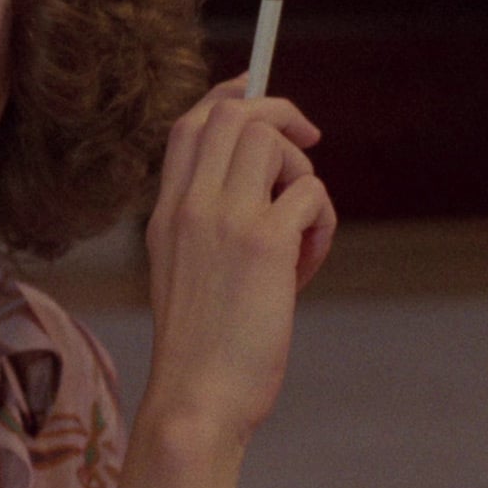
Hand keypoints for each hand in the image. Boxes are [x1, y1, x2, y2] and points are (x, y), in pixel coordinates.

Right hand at [141, 74, 336, 444]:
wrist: (196, 397)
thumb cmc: (199, 348)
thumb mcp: (181, 272)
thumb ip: (205, 226)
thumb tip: (265, 193)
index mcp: (165, 211)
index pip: (190, 124)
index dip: (230, 96)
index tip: (259, 91)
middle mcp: (189, 205)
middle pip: (234, 114)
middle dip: (281, 115)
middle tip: (308, 147)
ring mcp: (223, 219)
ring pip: (273, 141)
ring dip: (303, 175)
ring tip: (301, 231)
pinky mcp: (264, 244)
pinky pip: (310, 194)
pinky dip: (321, 221)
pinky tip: (307, 263)